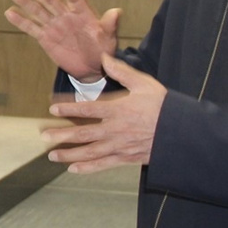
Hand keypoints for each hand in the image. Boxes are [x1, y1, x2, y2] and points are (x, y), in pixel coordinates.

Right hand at [6, 0, 121, 82]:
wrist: (92, 66)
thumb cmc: (103, 49)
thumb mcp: (109, 39)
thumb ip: (110, 25)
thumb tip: (117, 12)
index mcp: (84, 12)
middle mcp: (67, 14)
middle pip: (53, 0)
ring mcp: (55, 24)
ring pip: (39, 10)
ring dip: (27, 1)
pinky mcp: (45, 37)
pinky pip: (32, 27)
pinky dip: (21, 20)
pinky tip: (10, 12)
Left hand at [42, 55, 165, 173]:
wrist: (183, 132)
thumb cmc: (165, 106)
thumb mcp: (144, 84)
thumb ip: (122, 71)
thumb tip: (104, 57)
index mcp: (118, 109)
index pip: (87, 108)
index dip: (69, 108)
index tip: (53, 108)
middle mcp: (115, 129)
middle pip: (83, 134)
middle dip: (61, 135)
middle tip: (44, 136)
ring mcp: (119, 146)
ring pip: (89, 152)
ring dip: (69, 154)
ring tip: (52, 155)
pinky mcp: (126, 158)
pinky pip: (103, 165)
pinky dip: (87, 168)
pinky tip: (73, 169)